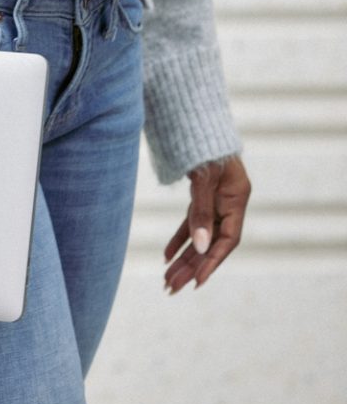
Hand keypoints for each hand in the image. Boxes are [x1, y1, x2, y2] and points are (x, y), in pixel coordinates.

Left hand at [163, 154, 251, 294]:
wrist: (193, 116)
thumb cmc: (202, 142)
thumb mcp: (203, 177)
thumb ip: (202, 211)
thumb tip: (199, 247)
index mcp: (237, 197)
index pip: (228, 239)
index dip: (213, 262)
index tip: (196, 282)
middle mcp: (228, 201)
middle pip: (211, 242)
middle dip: (191, 267)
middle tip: (171, 288)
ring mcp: (215, 198)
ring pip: (199, 235)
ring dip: (183, 257)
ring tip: (167, 280)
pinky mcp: (201, 194)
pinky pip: (191, 222)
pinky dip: (179, 238)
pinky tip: (166, 255)